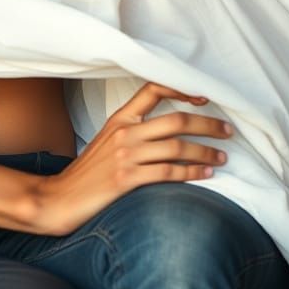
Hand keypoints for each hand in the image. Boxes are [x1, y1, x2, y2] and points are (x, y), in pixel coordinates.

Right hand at [32, 82, 232, 235]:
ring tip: (221, 157)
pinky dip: (193, 173)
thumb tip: (170, 127)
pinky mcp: (127, 180)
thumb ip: (134, 128)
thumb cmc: (89, 172)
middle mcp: (124, 133)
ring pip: (177, 147)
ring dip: (206, 152)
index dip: (182, 89)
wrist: (61, 198)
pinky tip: (206, 175)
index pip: (153, 89)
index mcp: (120, 118)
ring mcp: (125, 156)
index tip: (204, 97)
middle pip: (176, 121)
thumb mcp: (108, 140)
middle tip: (228, 131)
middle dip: (208, 125)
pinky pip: (169, 173)